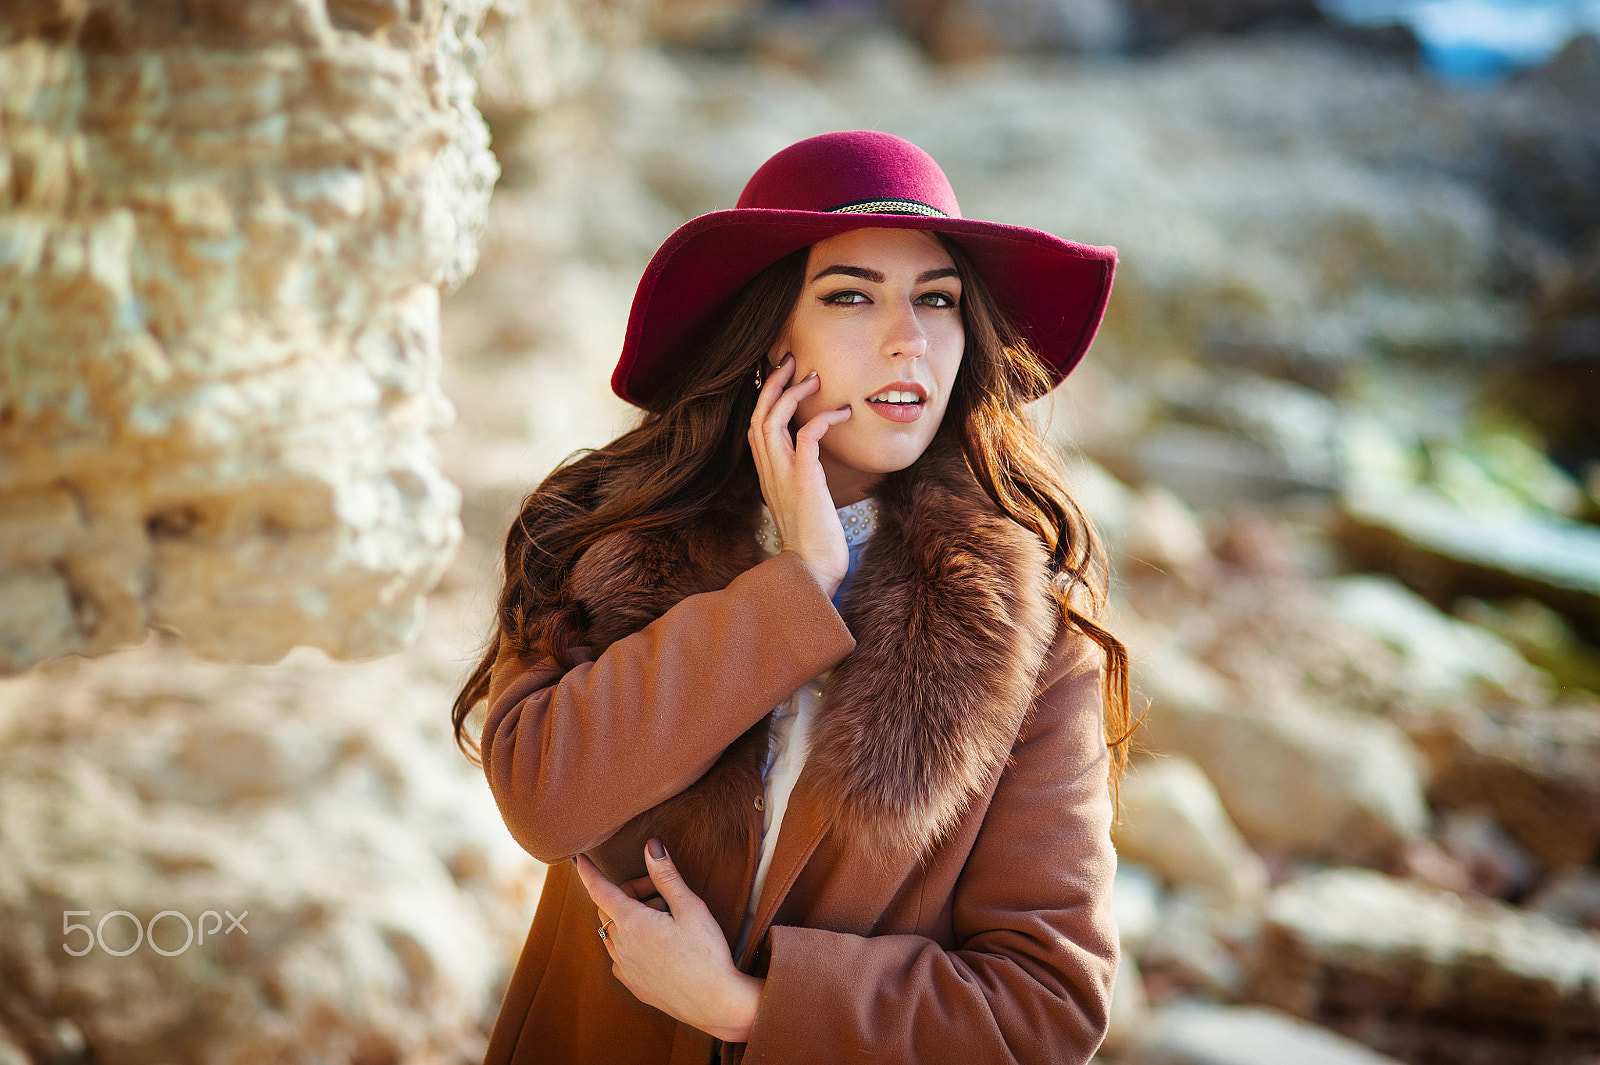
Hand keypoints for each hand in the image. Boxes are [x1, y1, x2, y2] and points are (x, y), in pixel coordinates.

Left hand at [574, 840, 763, 1043]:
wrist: (715, 1003)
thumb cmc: (707, 953)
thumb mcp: (690, 907)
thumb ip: (666, 875)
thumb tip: (651, 846)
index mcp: (633, 923)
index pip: (600, 890)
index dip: (588, 872)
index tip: (578, 859)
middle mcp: (621, 946)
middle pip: (610, 908)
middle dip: (631, 894)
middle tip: (663, 895)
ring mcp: (624, 968)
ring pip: (614, 932)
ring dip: (632, 919)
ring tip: (667, 922)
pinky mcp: (632, 984)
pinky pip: (621, 955)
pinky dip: (633, 943)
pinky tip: (660, 946)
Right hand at [748, 354, 851, 596]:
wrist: (813, 571)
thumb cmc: (815, 542)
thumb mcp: (805, 502)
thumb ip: (803, 478)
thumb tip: (817, 458)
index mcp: (767, 475)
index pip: (756, 427)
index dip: (765, 398)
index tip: (783, 377)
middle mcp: (769, 472)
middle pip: (757, 415)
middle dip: (772, 384)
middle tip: (791, 360)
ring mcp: (783, 476)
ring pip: (772, 420)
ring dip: (792, 393)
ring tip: (813, 377)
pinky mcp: (804, 480)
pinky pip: (807, 436)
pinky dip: (822, 417)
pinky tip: (842, 412)